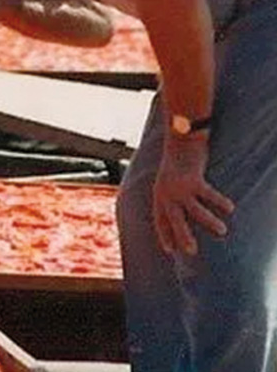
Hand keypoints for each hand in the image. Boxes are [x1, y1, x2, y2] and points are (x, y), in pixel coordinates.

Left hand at [152, 134, 232, 255]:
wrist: (180, 137)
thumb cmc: (177, 160)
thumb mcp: (170, 179)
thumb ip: (175, 195)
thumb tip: (184, 212)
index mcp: (159, 193)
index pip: (159, 218)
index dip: (164, 234)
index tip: (169, 250)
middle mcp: (166, 192)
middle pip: (174, 219)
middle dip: (182, 235)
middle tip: (191, 251)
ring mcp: (179, 186)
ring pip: (195, 211)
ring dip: (209, 222)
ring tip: (222, 231)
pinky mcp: (193, 179)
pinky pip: (208, 195)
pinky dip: (220, 202)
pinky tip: (229, 208)